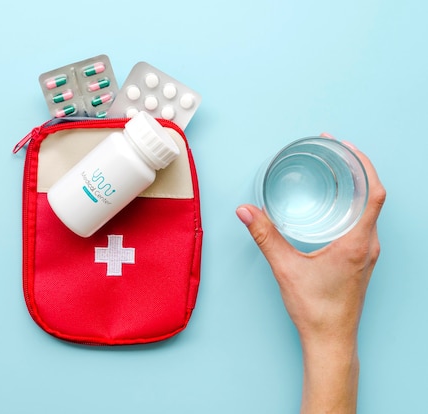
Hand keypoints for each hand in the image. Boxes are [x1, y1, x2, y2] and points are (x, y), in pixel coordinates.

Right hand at [236, 137, 385, 412]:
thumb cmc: (316, 309)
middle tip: (336, 152)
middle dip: (357, 170)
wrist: (331, 340)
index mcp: (357, 242)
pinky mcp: (360, 261)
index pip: (374, 193)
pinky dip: (352, 207)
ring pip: (369, 211)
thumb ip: (265, 236)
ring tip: (336, 173)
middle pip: (373, 196)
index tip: (347, 147)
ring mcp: (367, 254)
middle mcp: (368, 245)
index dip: (363, 165)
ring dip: (356, 188)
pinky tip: (333, 208)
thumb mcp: (286, 268)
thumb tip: (246, 211)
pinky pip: (362, 224)